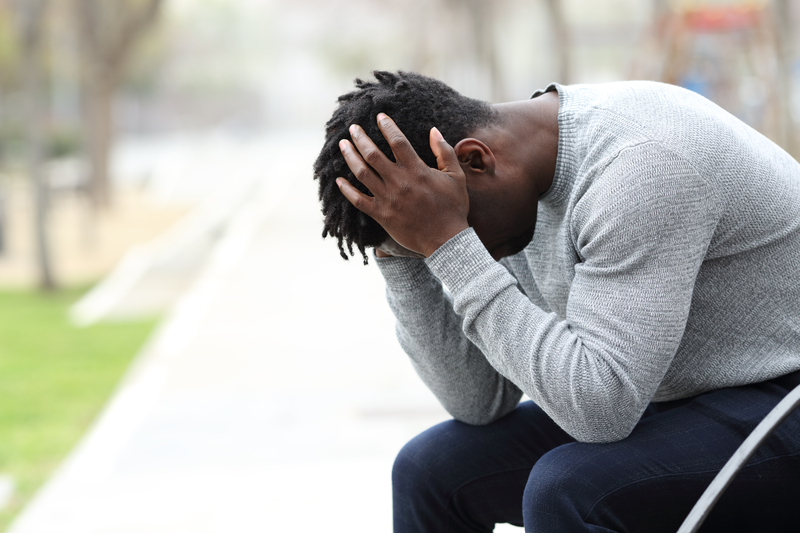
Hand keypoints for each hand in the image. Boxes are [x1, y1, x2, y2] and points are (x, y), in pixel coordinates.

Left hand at [336, 114, 469, 257]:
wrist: (446, 240)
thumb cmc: (453, 208)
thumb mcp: (456, 176)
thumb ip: (444, 152)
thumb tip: (434, 131)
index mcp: (417, 170)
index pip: (397, 141)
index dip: (387, 126)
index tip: (379, 116)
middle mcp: (399, 182)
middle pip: (373, 154)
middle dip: (361, 138)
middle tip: (353, 127)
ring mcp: (388, 199)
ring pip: (362, 173)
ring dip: (350, 157)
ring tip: (343, 145)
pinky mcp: (381, 215)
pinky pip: (358, 200)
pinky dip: (347, 190)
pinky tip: (339, 180)